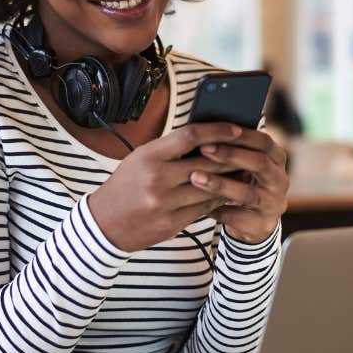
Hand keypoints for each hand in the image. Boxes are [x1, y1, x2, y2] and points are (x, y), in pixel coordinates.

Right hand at [88, 123, 246, 252]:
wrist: (103, 224)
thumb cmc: (126, 184)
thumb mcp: (142, 158)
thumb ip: (172, 149)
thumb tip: (209, 138)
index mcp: (149, 156)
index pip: (190, 136)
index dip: (217, 130)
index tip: (236, 127)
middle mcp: (157, 179)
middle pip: (207, 163)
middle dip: (232, 156)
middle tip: (249, 150)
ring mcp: (165, 204)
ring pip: (210, 188)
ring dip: (230, 180)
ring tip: (244, 171)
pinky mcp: (171, 224)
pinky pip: (204, 209)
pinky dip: (218, 199)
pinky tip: (227, 192)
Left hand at [189, 128, 288, 244]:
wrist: (253, 221)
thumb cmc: (241, 181)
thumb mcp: (242, 164)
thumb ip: (232, 148)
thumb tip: (201, 128)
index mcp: (276, 158)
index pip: (264, 141)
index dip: (242, 135)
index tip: (215, 130)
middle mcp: (280, 180)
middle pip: (259, 163)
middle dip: (230, 155)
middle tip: (203, 149)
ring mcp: (274, 204)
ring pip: (248, 193)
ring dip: (220, 184)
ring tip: (195, 177)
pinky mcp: (263, 224)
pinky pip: (238, 217)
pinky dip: (217, 210)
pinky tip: (198, 205)